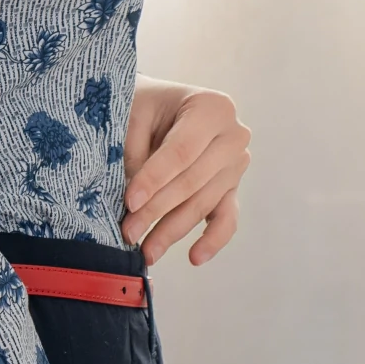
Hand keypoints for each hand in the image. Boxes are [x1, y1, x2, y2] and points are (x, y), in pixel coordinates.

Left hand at [122, 78, 249, 266]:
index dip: (155, 178)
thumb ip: (136, 153)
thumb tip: (134, 203)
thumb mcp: (134, 116)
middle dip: (157, 210)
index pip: (182, 151)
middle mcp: (233, 135)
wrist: (159, 106)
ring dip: (172, 231)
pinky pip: (227, 218)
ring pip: (203, 204)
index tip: (130, 201)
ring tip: (146, 251)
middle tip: (128, 232)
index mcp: (212, 108)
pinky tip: (195, 257)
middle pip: (193, 181)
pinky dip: (213, 240)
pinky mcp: (231, 188)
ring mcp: (236, 164)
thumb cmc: (144, 106)